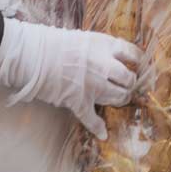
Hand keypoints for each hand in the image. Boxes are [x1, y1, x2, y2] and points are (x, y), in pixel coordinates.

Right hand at [0, 18, 139, 138]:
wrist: (32, 55)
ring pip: (118, 98)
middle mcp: (104, 65)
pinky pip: (93, 119)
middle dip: (129, 83)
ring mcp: (93, 85)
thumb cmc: (52, 43)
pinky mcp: (80, 102)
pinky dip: (98, 128)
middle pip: (129, 79)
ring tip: (117, 99)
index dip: (138, 61)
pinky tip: (102, 133)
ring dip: (120, 100)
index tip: (137, 65)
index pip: (133, 54)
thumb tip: (110, 57)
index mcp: (105, 45)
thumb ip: (98, 48)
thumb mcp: (82, 38)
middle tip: (125, 84)